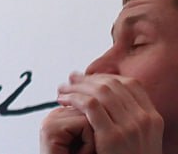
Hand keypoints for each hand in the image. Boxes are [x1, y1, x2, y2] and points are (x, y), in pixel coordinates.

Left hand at [41, 72, 163, 153]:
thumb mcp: (139, 136)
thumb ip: (129, 117)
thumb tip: (106, 94)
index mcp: (152, 117)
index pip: (130, 84)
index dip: (106, 77)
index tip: (89, 78)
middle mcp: (144, 120)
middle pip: (112, 85)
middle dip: (87, 80)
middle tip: (70, 79)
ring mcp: (130, 127)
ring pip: (99, 91)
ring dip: (76, 87)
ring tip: (62, 90)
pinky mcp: (113, 136)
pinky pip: (90, 105)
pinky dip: (73, 98)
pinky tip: (63, 101)